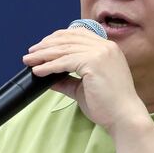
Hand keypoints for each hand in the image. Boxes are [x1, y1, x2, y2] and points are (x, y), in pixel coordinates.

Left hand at [22, 28, 146, 130]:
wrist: (124, 118)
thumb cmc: (108, 105)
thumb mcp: (84, 88)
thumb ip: (67, 79)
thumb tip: (48, 77)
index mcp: (107, 48)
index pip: (78, 34)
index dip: (57, 38)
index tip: (42, 46)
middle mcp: (105, 46)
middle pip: (68, 39)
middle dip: (46, 46)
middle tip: (30, 54)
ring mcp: (101, 53)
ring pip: (64, 49)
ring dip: (43, 55)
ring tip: (29, 61)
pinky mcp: (94, 63)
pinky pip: (64, 62)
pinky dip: (48, 66)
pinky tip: (38, 70)